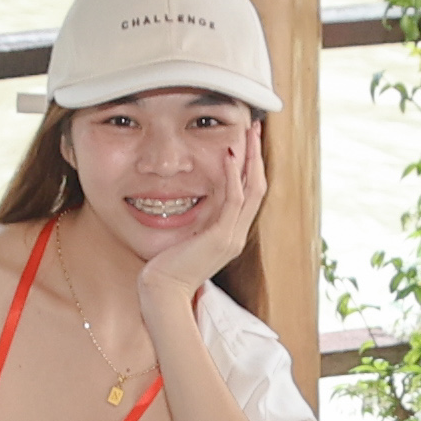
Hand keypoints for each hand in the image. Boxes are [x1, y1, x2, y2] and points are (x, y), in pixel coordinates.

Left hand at [138, 121, 268, 307]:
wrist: (162, 293)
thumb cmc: (165, 268)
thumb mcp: (184, 238)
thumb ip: (192, 222)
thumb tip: (182, 199)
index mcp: (230, 234)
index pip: (249, 195)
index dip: (251, 166)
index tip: (246, 142)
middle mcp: (237, 235)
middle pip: (258, 187)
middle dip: (257, 155)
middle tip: (255, 127)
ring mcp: (232, 237)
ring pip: (252, 190)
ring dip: (251, 158)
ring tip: (249, 133)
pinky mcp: (221, 238)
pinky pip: (233, 200)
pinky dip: (233, 175)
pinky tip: (228, 155)